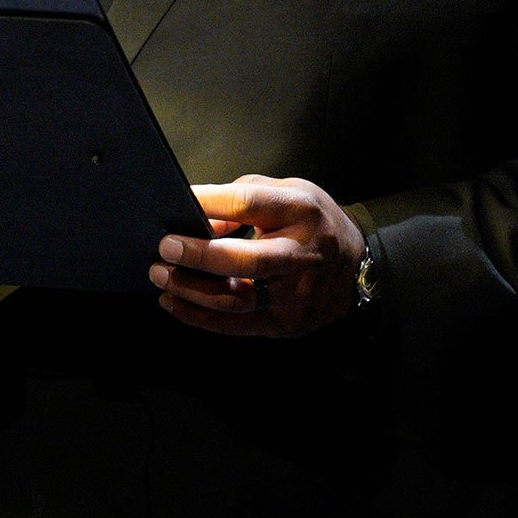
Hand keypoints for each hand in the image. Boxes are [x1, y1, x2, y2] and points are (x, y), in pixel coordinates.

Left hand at [149, 175, 366, 337]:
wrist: (357, 262)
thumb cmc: (311, 221)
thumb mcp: (285, 192)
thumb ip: (241, 198)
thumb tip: (194, 215)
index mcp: (302, 210)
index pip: (248, 204)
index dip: (207, 201)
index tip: (176, 199)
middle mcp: (303, 253)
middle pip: (248, 260)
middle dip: (199, 254)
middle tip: (165, 247)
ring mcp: (298, 293)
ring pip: (238, 299)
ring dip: (191, 289)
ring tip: (160, 275)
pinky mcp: (289, 322)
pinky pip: (237, 325)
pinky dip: (199, 316)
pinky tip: (174, 302)